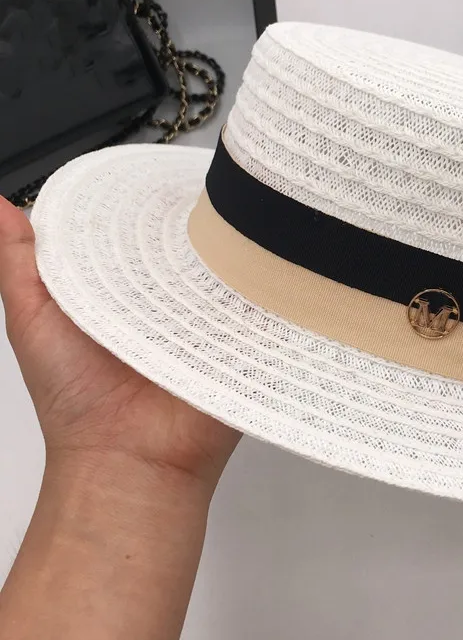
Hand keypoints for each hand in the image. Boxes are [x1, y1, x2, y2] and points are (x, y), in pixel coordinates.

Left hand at [0, 195, 240, 488]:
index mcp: (120, 291)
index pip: (135, 235)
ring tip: (237, 218)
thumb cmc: (75, 400)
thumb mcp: (34, 321)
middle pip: (182, 248)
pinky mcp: (238, 340)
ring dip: (225, 252)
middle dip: (189, 222)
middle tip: (200, 188)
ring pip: (220, 271)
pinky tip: (259, 262)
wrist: (129, 462)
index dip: (138, 207)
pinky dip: (253, 288)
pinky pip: (251, 305)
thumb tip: (0, 206)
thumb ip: (21, 264)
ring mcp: (205, 320)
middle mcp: (165, 300)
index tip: (146, 177)